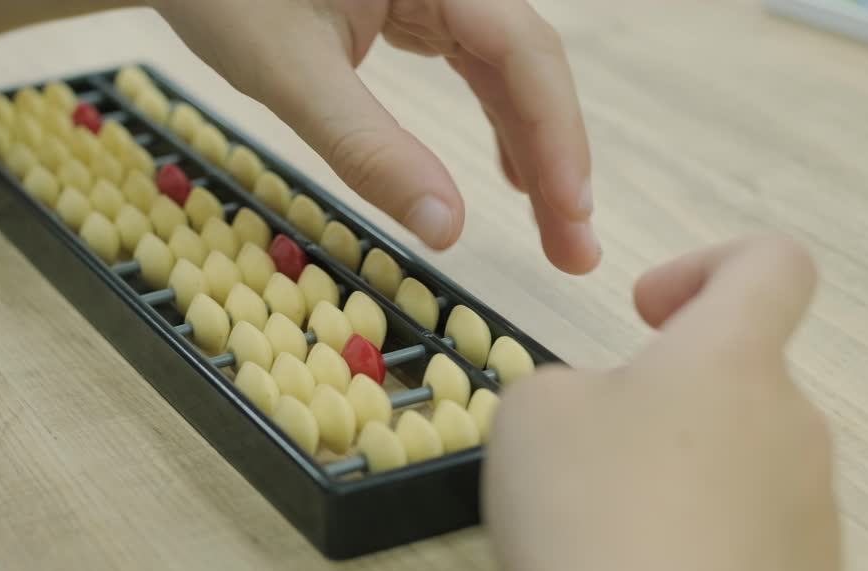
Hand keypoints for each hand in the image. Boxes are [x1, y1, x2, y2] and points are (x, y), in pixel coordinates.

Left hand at [152, 0, 598, 273]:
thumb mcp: (291, 74)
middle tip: (576, 250)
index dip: (557, 135)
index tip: (573, 214)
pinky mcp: (416, 1)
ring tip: (555, 225)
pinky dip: (497, 118)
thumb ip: (368, 148)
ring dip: (533, 145)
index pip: (523, 51)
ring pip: (508, 67)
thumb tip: (447, 230)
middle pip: (528, 64)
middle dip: (556, 157)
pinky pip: (476, 61)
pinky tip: (511, 171)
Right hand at [483, 236, 840, 570]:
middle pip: (742, 380)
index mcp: (731, 360)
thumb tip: (604, 413)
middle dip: (669, 399)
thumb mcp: (530, 413)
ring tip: (612, 532)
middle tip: (593, 453)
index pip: (773, 265)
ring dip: (685, 474)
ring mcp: (813, 511)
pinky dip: (708, 545)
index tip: (649, 312)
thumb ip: (571, 383)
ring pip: (745, 462)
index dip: (710, 266)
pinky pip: (757, 539)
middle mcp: (794, 424)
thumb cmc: (586, 522)